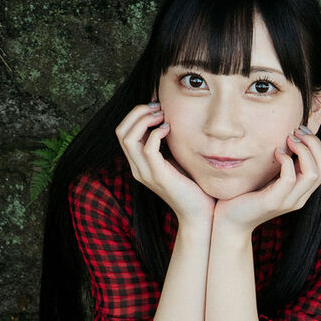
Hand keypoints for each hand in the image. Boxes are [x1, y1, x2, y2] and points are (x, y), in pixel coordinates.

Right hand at [115, 104, 215, 231]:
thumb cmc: (191, 184)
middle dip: (136, 112)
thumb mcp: (174, 158)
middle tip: (157, 107)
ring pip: (128, 138)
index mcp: (138, 163)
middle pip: (121, 132)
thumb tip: (167, 116)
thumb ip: (166, 142)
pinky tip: (169, 129)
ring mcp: (145, 173)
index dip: (135, 114)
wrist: (199, 213)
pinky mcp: (158, 176)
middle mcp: (137, 168)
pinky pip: (148, 149)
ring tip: (162, 116)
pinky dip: (156, 133)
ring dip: (144, 120)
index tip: (155, 106)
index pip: (122, 131)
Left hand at [211, 126, 320, 235]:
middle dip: (313, 143)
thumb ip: (282, 164)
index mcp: (302, 191)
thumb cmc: (246, 194)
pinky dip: (285, 160)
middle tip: (295, 132)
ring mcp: (288, 201)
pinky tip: (275, 153)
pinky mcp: (273, 202)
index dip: (316, 144)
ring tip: (287, 140)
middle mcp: (300, 197)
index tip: (300, 131)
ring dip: (302, 150)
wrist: (230, 222)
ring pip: (312, 173)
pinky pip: (289, 178)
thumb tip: (289, 137)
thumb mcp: (270, 177)